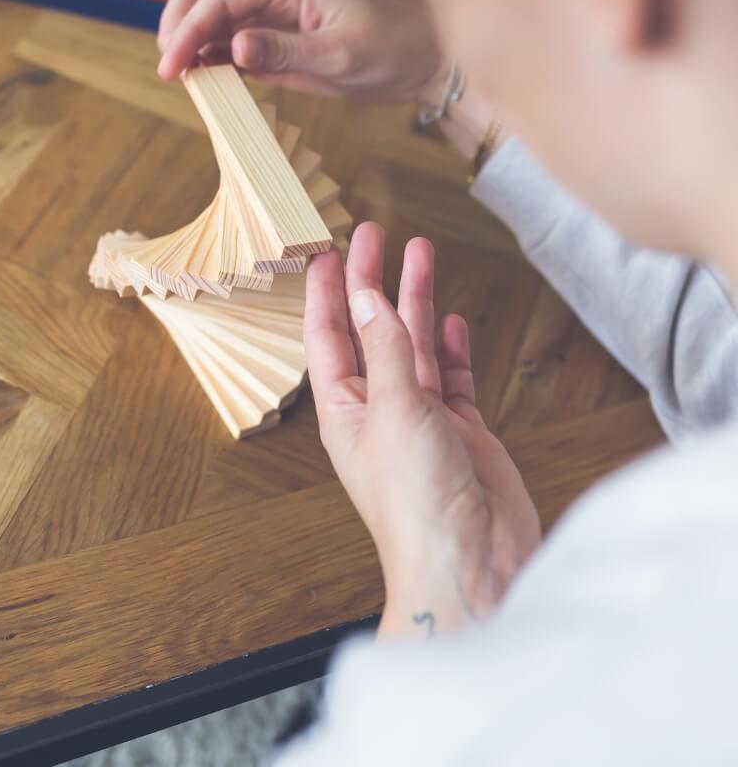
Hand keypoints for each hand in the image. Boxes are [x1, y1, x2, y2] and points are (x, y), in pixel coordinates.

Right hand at [156, 0, 440, 102]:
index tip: (171, 68)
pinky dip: (208, 63)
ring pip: (207, 23)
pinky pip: (225, 49)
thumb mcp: (340, 53)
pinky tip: (206, 84)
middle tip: (173, 72)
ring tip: (185, 81)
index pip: (217, 0)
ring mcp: (266, 20)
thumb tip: (232, 49)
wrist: (419, 63)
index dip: (187, 32)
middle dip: (177, 30)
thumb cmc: (390, 48)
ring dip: (189, 48)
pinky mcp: (270, 45)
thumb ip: (285, 51)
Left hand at [304, 223, 540, 637]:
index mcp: (345, 409)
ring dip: (415, 300)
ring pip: (414, 345)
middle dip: (372, 280)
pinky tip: (448, 319)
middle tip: (375, 232)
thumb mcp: (396, 412)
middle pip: (372, 330)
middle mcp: (379, 409)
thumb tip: (371, 299)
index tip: (325, 248)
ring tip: (421, 252)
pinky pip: (452, 377)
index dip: (326, 290)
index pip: (328, 335)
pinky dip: (449, 347)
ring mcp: (422, 419)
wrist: (473, 565)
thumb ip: (388, 351)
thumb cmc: (417, 504)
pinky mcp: (462, 433)